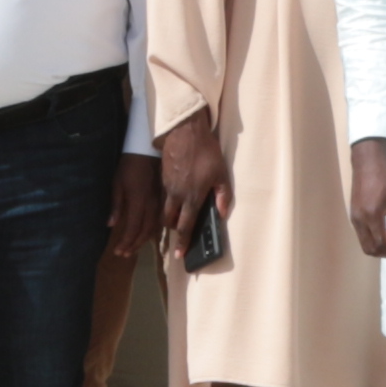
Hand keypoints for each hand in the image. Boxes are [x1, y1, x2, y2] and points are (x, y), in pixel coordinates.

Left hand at [108, 149, 165, 259]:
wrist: (146, 151)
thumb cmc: (128, 166)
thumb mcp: (117, 184)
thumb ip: (116, 205)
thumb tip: (111, 225)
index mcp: (139, 201)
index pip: (133, 228)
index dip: (126, 242)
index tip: (118, 252)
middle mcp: (151, 205)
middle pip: (145, 231)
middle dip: (134, 245)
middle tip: (124, 254)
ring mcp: (159, 203)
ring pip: (154, 228)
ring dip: (143, 240)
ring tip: (133, 248)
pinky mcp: (163, 200)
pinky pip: (159, 220)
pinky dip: (151, 231)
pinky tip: (146, 235)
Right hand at [154, 108, 230, 254]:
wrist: (185, 131)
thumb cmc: (206, 152)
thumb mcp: (221, 173)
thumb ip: (222, 196)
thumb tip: (221, 214)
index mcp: (191, 197)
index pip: (185, 226)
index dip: (183, 242)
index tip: (180, 255)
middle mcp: (176, 195)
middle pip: (169, 220)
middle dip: (174, 229)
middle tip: (180, 231)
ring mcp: (167, 186)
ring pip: (165, 208)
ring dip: (171, 215)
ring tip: (179, 214)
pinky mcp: (163, 176)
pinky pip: (164, 194)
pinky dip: (169, 200)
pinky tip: (177, 193)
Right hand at [346, 140, 385, 263]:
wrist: (367, 162)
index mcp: (372, 215)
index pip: (381, 244)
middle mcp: (360, 220)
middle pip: (370, 249)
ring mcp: (354, 218)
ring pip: (364, 244)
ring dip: (379, 248)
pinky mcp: (353, 215)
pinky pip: (362, 235)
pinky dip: (373, 240)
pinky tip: (385, 232)